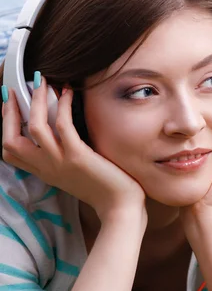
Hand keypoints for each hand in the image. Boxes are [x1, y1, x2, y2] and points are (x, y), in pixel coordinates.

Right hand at [1, 76, 145, 221]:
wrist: (120, 208)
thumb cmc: (105, 190)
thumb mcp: (74, 174)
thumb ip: (63, 158)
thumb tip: (61, 133)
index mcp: (44, 172)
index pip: (9, 151)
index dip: (5, 127)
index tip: (9, 106)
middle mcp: (46, 168)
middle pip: (10, 140)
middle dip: (9, 112)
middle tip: (17, 89)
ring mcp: (60, 162)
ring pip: (35, 126)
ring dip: (37, 101)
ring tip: (42, 82)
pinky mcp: (78, 156)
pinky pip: (63, 125)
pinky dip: (63, 105)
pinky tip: (67, 92)